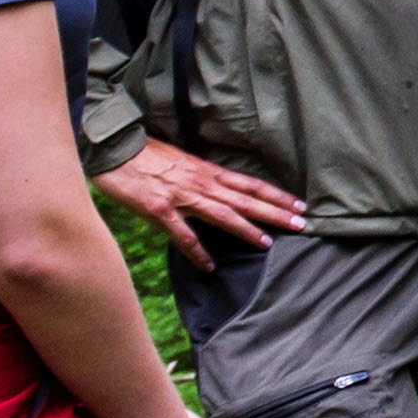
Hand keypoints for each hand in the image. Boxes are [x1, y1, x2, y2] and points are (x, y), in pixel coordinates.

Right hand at [94, 139, 304, 269]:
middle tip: (302, 224)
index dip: (276, 196)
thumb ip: (202, 179)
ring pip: (223, 215)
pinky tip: (209, 267)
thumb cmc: (147, 156)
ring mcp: (182, 197)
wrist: (116, 150)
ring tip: (267, 243)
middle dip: (275, 213)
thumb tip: (221, 193)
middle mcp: (201, 183)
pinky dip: (197, 252)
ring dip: (247, 229)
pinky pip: (183, 235)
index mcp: (207, 171)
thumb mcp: (182, 163)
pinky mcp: (160, 210)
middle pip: (245, 200)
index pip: (250, 184)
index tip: (299, 205)